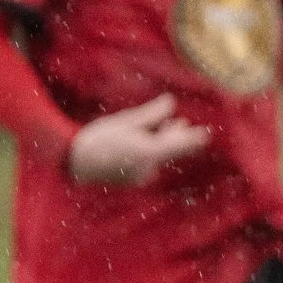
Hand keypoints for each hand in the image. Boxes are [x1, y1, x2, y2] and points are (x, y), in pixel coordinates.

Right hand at [67, 94, 210, 183]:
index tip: (206, 133)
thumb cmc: (98, 138)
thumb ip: (152, 115)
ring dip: (165, 141)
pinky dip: (152, 151)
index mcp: (148, 152)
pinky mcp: (135, 180)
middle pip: (171, 151)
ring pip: (161, 156)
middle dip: (180, 137)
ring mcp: (142, 176)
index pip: (178, 145)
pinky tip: (149, 138)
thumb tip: (171, 102)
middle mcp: (149, 167)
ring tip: (173, 125)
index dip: (194, 139)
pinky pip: (150, 163)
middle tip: (187, 124)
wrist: (75, 163)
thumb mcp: (125, 121)